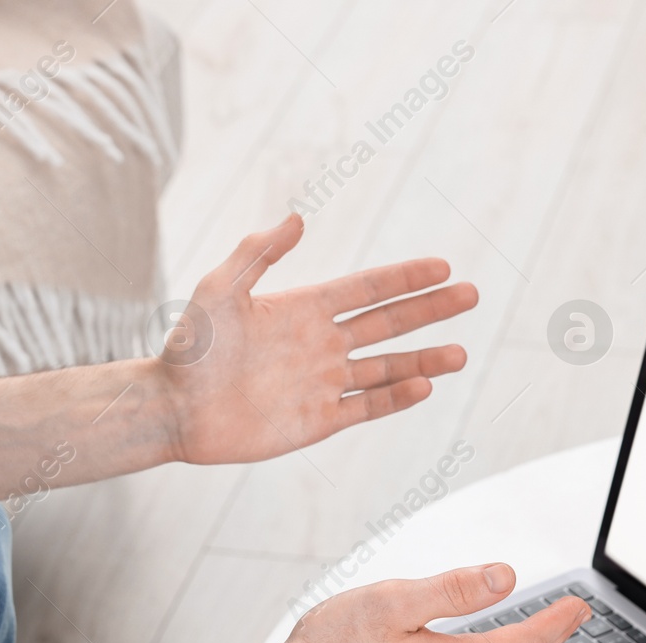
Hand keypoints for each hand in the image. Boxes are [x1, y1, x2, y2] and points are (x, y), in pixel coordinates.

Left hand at [156, 213, 478, 465]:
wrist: (173, 408)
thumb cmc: (190, 346)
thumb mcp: (219, 288)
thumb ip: (258, 253)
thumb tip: (298, 217)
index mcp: (304, 308)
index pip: (368, 288)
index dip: (405, 277)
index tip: (443, 267)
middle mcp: (321, 343)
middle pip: (389, 323)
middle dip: (431, 309)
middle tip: (472, 295)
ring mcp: (323, 383)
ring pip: (387, 368)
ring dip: (425, 359)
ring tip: (461, 353)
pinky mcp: (318, 421)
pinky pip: (366, 407)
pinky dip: (396, 398)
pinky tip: (424, 386)